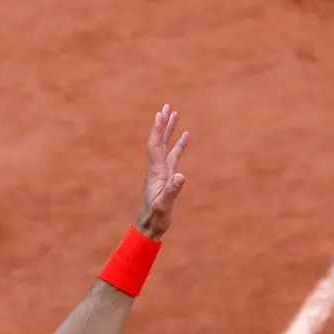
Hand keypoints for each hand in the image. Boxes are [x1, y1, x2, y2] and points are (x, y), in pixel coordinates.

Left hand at [133, 105, 189, 240]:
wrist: (148, 227)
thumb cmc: (155, 218)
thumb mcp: (164, 205)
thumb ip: (172, 191)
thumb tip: (181, 176)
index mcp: (155, 172)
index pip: (155, 146)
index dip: (157, 130)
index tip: (160, 114)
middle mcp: (157, 169)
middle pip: (159, 141)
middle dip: (163, 124)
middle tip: (167, 106)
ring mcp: (161, 172)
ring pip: (166, 146)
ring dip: (170, 131)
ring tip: (175, 115)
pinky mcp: (166, 178)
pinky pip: (173, 157)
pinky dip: (178, 146)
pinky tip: (185, 137)